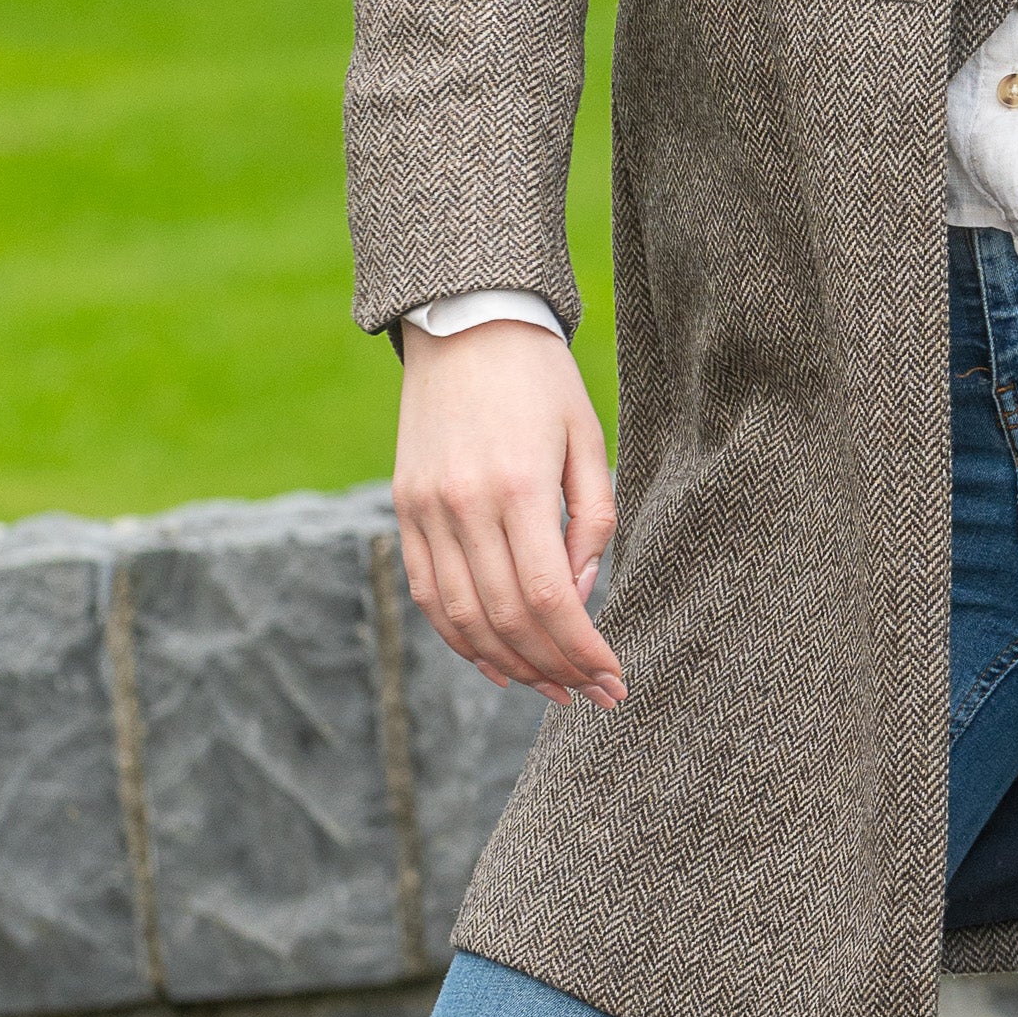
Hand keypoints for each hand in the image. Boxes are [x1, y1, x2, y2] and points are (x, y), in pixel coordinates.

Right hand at [393, 319, 625, 708]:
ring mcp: (426, 510)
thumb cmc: (541, 378)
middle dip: (553, 668)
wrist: (465, 322)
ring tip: (551, 687)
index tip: (612, 677)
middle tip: (590, 694)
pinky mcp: (405, 508)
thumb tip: (582, 593)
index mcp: (518, 484)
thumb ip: (592, 519)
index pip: (548, 597)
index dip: (581, 649)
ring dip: (509, 665)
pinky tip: (495, 661)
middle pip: (505, 619)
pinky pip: (429, 595)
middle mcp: (464, 504)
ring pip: (462, 618)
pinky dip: (461, 638)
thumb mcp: (587, 437)